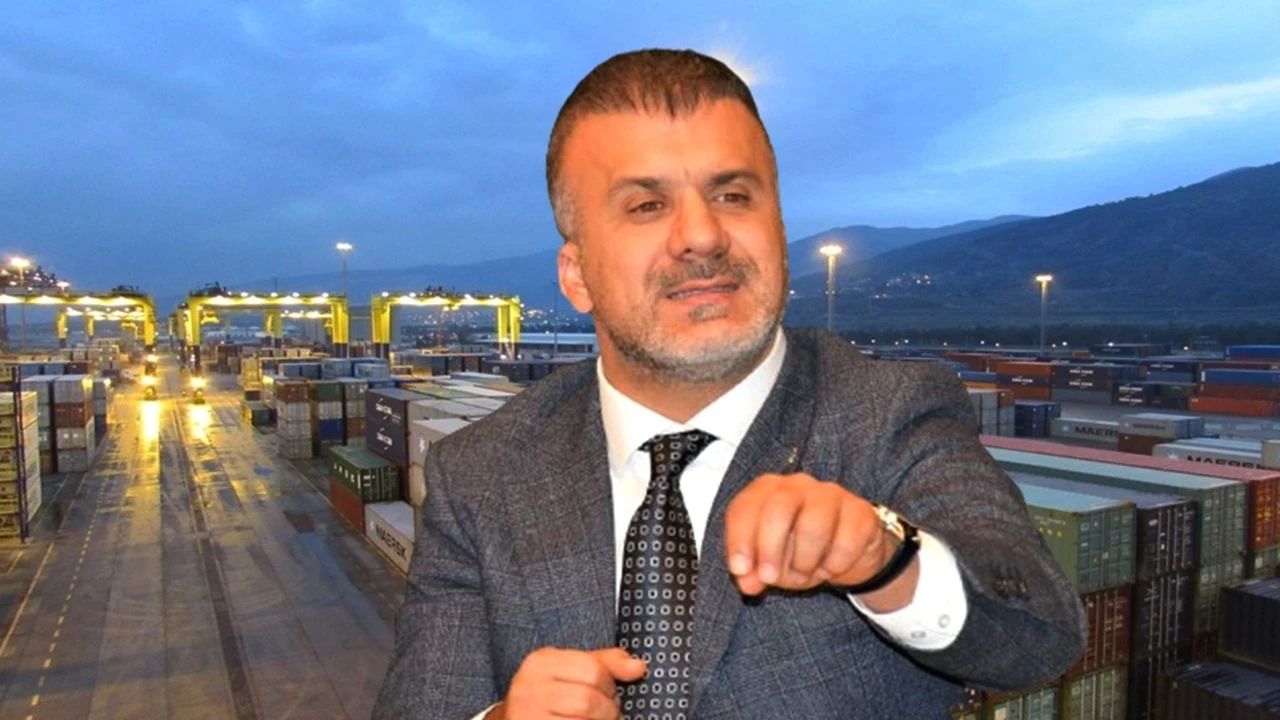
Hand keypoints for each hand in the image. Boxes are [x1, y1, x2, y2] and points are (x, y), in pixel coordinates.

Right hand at [490, 647, 646, 719]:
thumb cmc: (549, 695)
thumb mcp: (571, 670)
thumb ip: (605, 664)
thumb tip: (638, 667)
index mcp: (540, 662)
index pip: (593, 670)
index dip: (610, 685)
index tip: (609, 693)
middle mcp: (529, 688)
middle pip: (588, 700)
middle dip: (607, 711)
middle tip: (606, 714)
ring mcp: (527, 716)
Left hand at [725, 473, 895, 595]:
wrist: (847, 551)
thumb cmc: (799, 550)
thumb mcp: (769, 563)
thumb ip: (753, 572)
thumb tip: (748, 583)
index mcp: (766, 491)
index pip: (745, 508)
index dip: (739, 540)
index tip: (740, 570)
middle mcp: (797, 485)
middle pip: (778, 508)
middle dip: (770, 549)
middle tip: (770, 578)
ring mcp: (831, 494)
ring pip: (813, 525)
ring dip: (805, 560)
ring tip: (805, 574)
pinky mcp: (860, 511)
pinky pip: (846, 541)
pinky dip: (835, 564)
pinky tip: (830, 567)